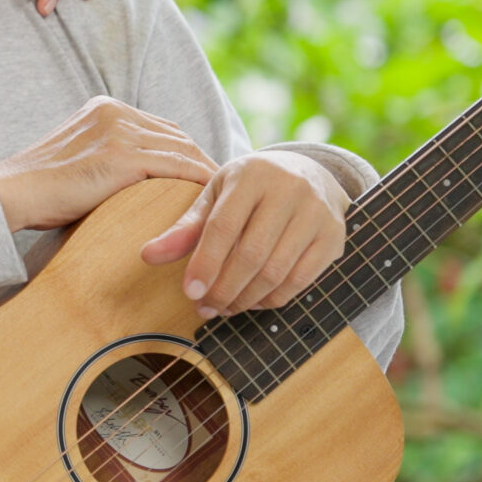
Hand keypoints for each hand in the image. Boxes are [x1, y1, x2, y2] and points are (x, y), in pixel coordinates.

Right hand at [0, 97, 216, 232]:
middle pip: (176, 135)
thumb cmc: (37, 190)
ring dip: (206, 174)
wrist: (9, 194)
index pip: (159, 127)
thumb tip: (137, 181)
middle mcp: (114, 111)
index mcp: (103, 107)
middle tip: (221, 190)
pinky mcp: (122, 157)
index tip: (201, 175)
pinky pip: (177, 168)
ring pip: (182, 150)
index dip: (183, 152)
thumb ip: (107, 156)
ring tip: (222, 198)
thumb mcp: (77, 158)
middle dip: (200, 161)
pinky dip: (198, 182)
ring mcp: (119, 131)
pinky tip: (210, 200)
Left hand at [139, 149, 349, 317]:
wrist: (308, 173)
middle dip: (224, 288)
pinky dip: (274, 298)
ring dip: (247, 298)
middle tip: (205, 308)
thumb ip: (185, 227)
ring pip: (277, 271)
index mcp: (251, 175)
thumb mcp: (216, 195)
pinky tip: (253, 301)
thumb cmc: (251, 187)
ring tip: (224, 307)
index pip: (224, 227)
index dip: (205, 263)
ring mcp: (316, 213)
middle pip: (252, 254)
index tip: (190, 292)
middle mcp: (289, 190)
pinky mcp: (333, 236)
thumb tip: (148, 255)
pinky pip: (301, 279)